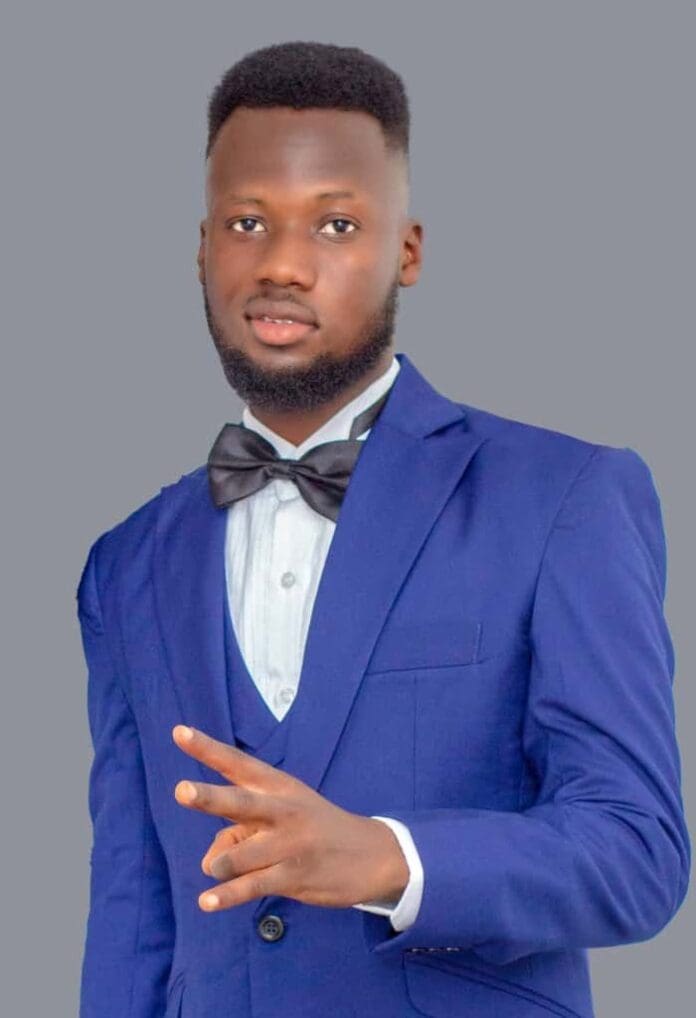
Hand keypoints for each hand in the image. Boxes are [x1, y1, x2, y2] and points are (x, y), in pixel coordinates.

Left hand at [172, 724, 409, 912]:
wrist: (370, 854)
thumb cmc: (313, 828)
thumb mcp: (279, 817)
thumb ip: (237, 832)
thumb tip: (209, 864)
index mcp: (277, 786)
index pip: (237, 763)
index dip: (207, 749)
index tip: (179, 732)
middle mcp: (282, 810)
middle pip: (239, 803)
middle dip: (210, 798)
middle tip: (181, 791)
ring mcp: (289, 844)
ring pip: (240, 854)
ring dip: (221, 863)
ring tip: (214, 868)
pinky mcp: (294, 876)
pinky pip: (253, 886)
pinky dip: (227, 895)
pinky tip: (206, 902)